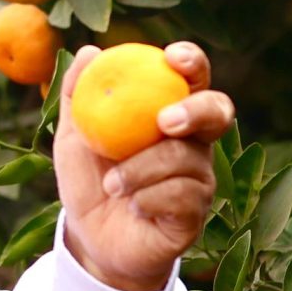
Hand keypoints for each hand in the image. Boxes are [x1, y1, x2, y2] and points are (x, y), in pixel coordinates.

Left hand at [53, 42, 234, 290]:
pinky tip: (133, 206)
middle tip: (163, 122)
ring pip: (185, 159)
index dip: (192, 62)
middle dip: (195, 111)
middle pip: (218, 111)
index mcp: (168, 113)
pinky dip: (148, 198)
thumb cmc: (88, 180)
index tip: (173, 58)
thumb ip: (79, 95)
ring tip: (112, 184)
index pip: (193, 79)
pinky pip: (182, 196)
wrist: (89, 238)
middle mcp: (193, 142)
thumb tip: (88, 51)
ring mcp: (199, 178)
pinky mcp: (196, 213)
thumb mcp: (74, 136)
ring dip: (141, 170)